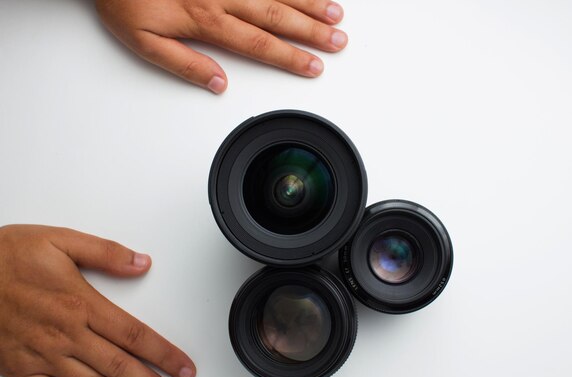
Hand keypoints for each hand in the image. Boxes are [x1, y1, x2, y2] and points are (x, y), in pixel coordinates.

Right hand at [0, 225, 194, 376]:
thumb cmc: (6, 256)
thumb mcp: (60, 241)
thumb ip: (105, 252)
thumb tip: (141, 262)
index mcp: (81, 303)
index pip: (135, 336)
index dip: (165, 354)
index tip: (185, 368)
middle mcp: (66, 335)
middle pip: (121, 368)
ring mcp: (43, 356)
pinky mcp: (21, 370)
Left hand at [95, 0, 347, 92]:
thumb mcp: (144, 41)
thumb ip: (184, 64)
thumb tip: (218, 83)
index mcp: (205, 20)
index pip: (258, 44)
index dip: (289, 57)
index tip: (313, 67)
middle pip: (276, 16)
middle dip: (311, 31)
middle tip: (338, 41)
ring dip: (309, 1)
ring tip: (335, 12)